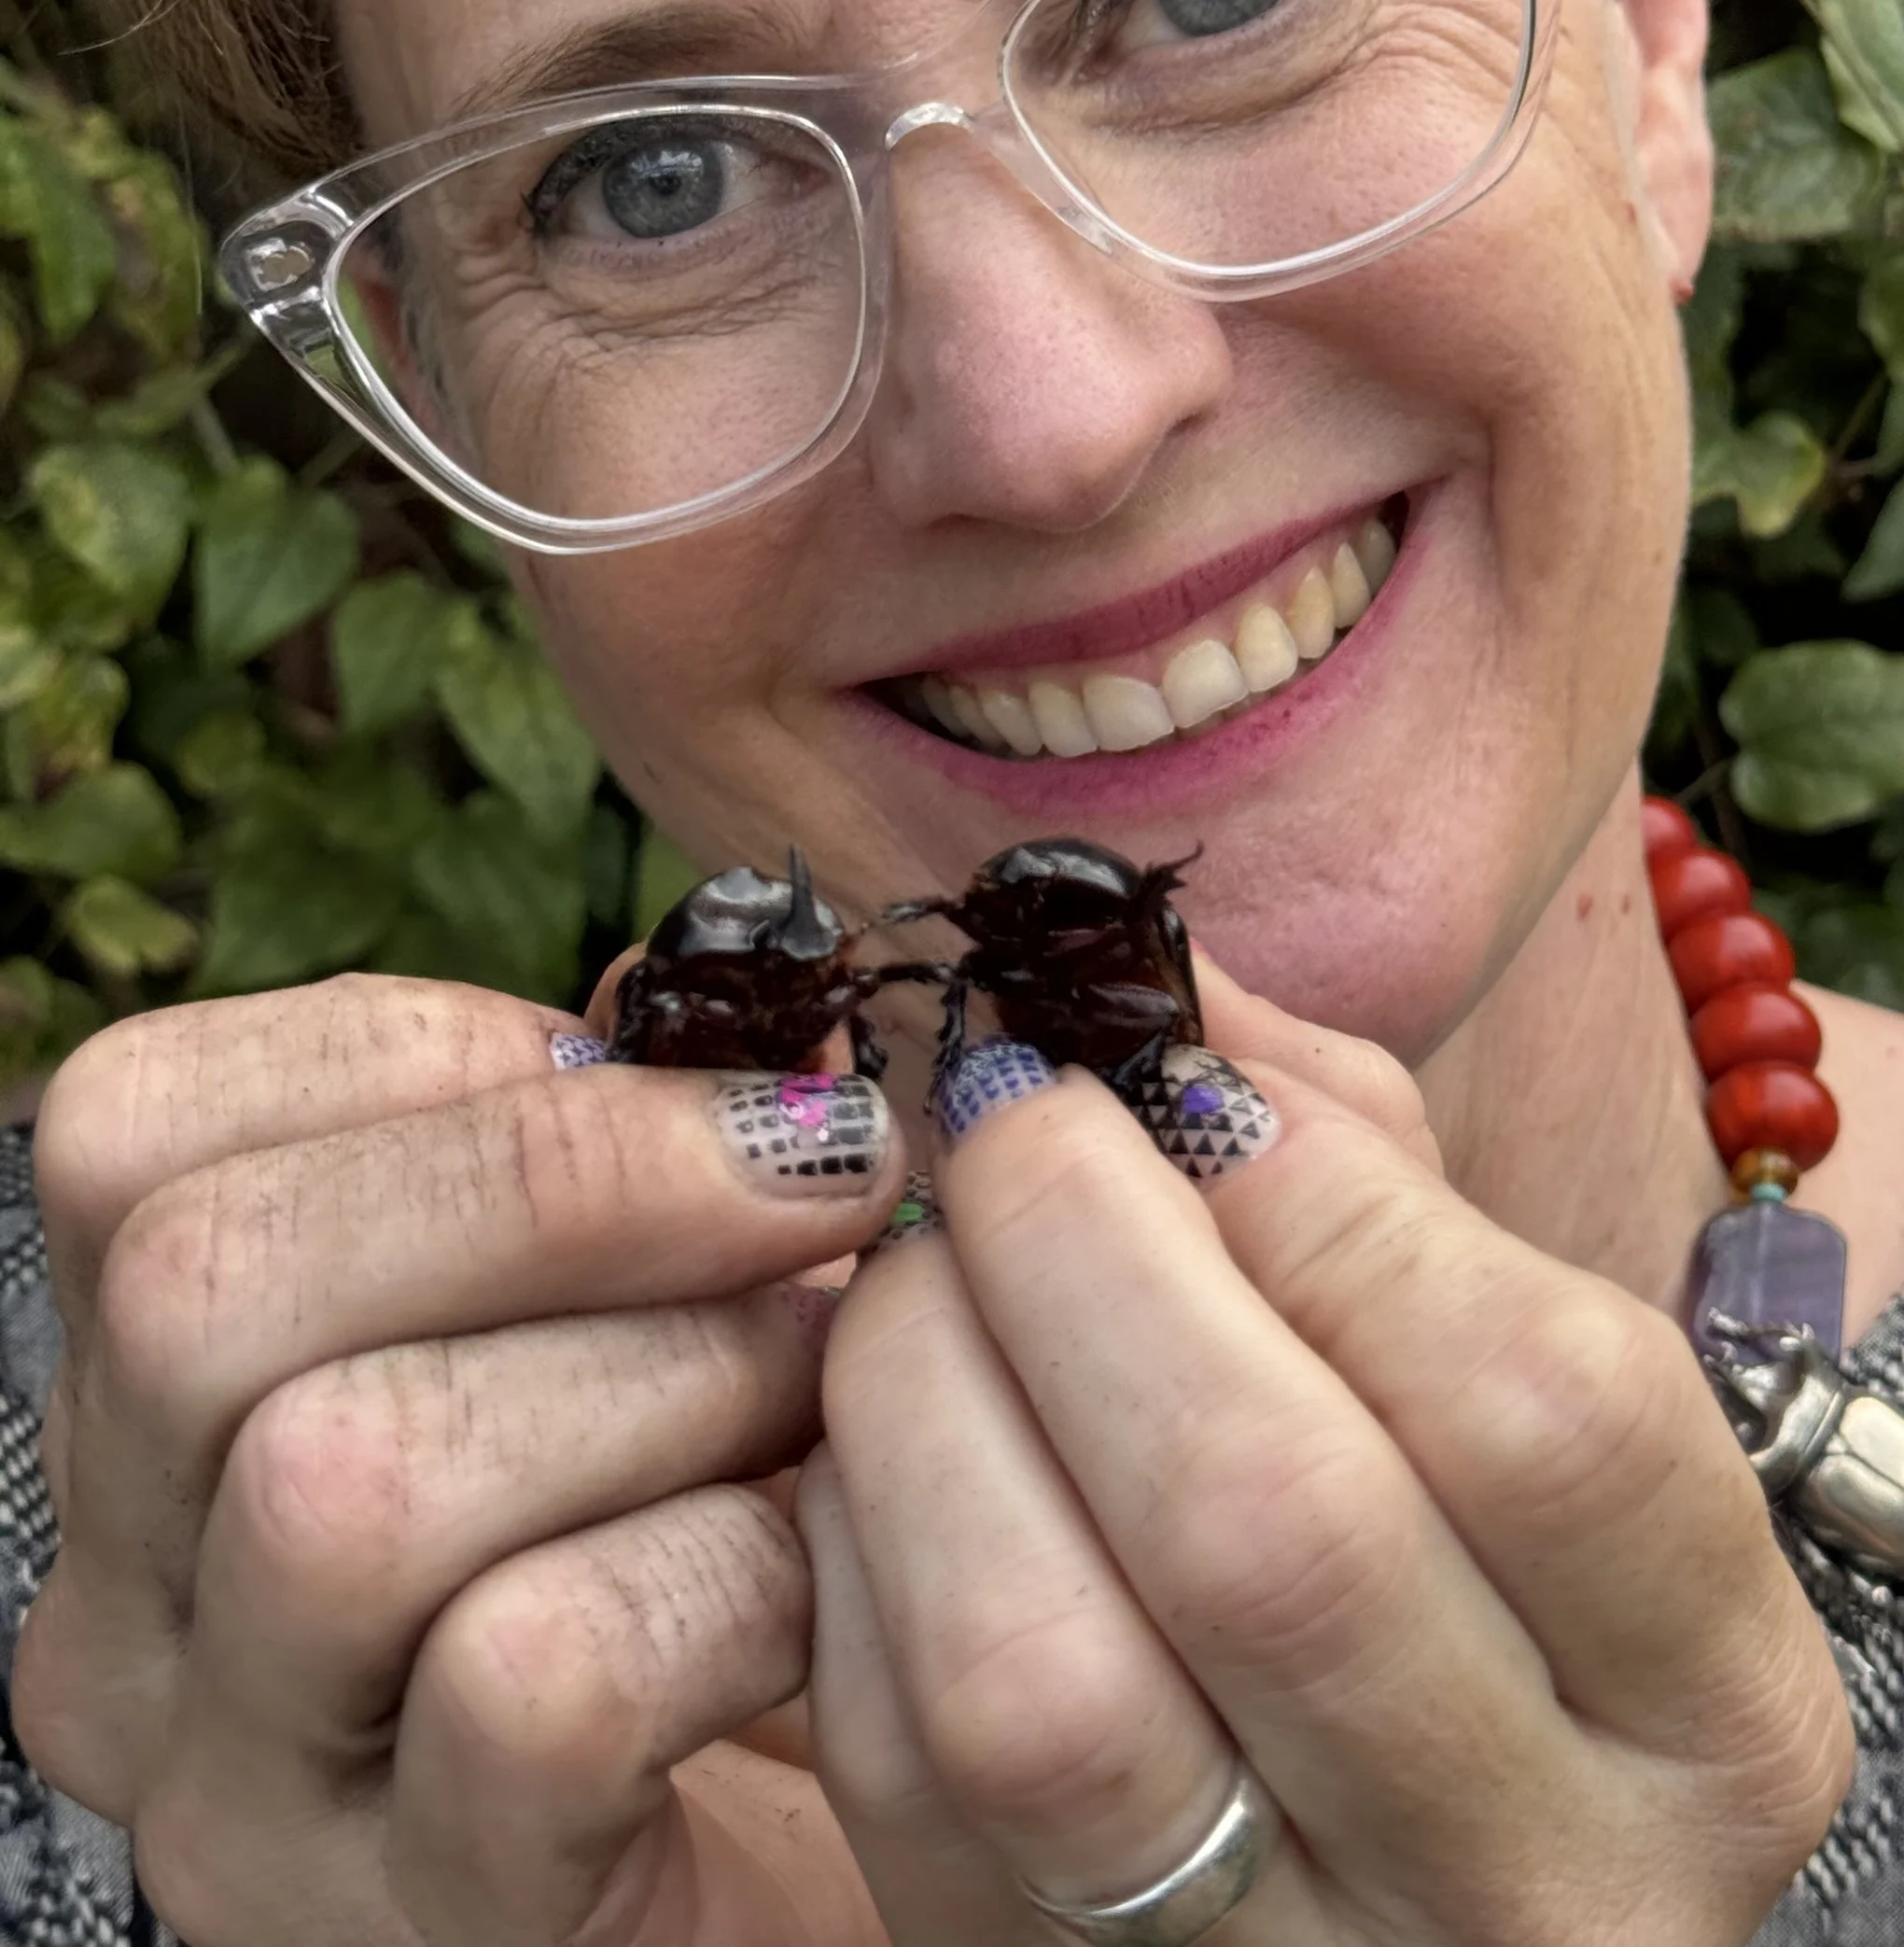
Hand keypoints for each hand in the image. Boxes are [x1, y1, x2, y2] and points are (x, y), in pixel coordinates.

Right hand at [16, 978, 905, 1946]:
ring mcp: (242, 1807)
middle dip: (566, 1179)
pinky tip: (831, 1576)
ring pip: (347, 1484)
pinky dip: (735, 1576)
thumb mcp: (638, 1309)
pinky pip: (530, 1687)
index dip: (431, 1055)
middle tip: (826, 1172)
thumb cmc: (728, 1547)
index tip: (672, 1068)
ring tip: (830, 1385)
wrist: (839, 1881)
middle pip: (203, 1288)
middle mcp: (127, 1614)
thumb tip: (707, 989)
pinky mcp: (421, 1944)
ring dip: (673, 1377)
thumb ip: (627, 1136)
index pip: (135, 1132)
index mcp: (148, 1414)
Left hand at [801, 977, 1851, 1945]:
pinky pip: (907, 1776)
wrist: (1398, 1931)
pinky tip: (876, 1437)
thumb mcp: (1513, 1397)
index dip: (1334, 1196)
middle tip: (1006, 1109)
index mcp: (1717, 1713)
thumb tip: (1160, 977)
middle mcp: (1546, 1893)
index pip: (1543, 1403)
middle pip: (1276, 1528)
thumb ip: (1366, 1172)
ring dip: (932, 1394)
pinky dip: (857, 1551)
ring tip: (917, 1264)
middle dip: (1091, 1249)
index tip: (1188, 1069)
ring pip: (1049, 1682)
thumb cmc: (1469, 1571)